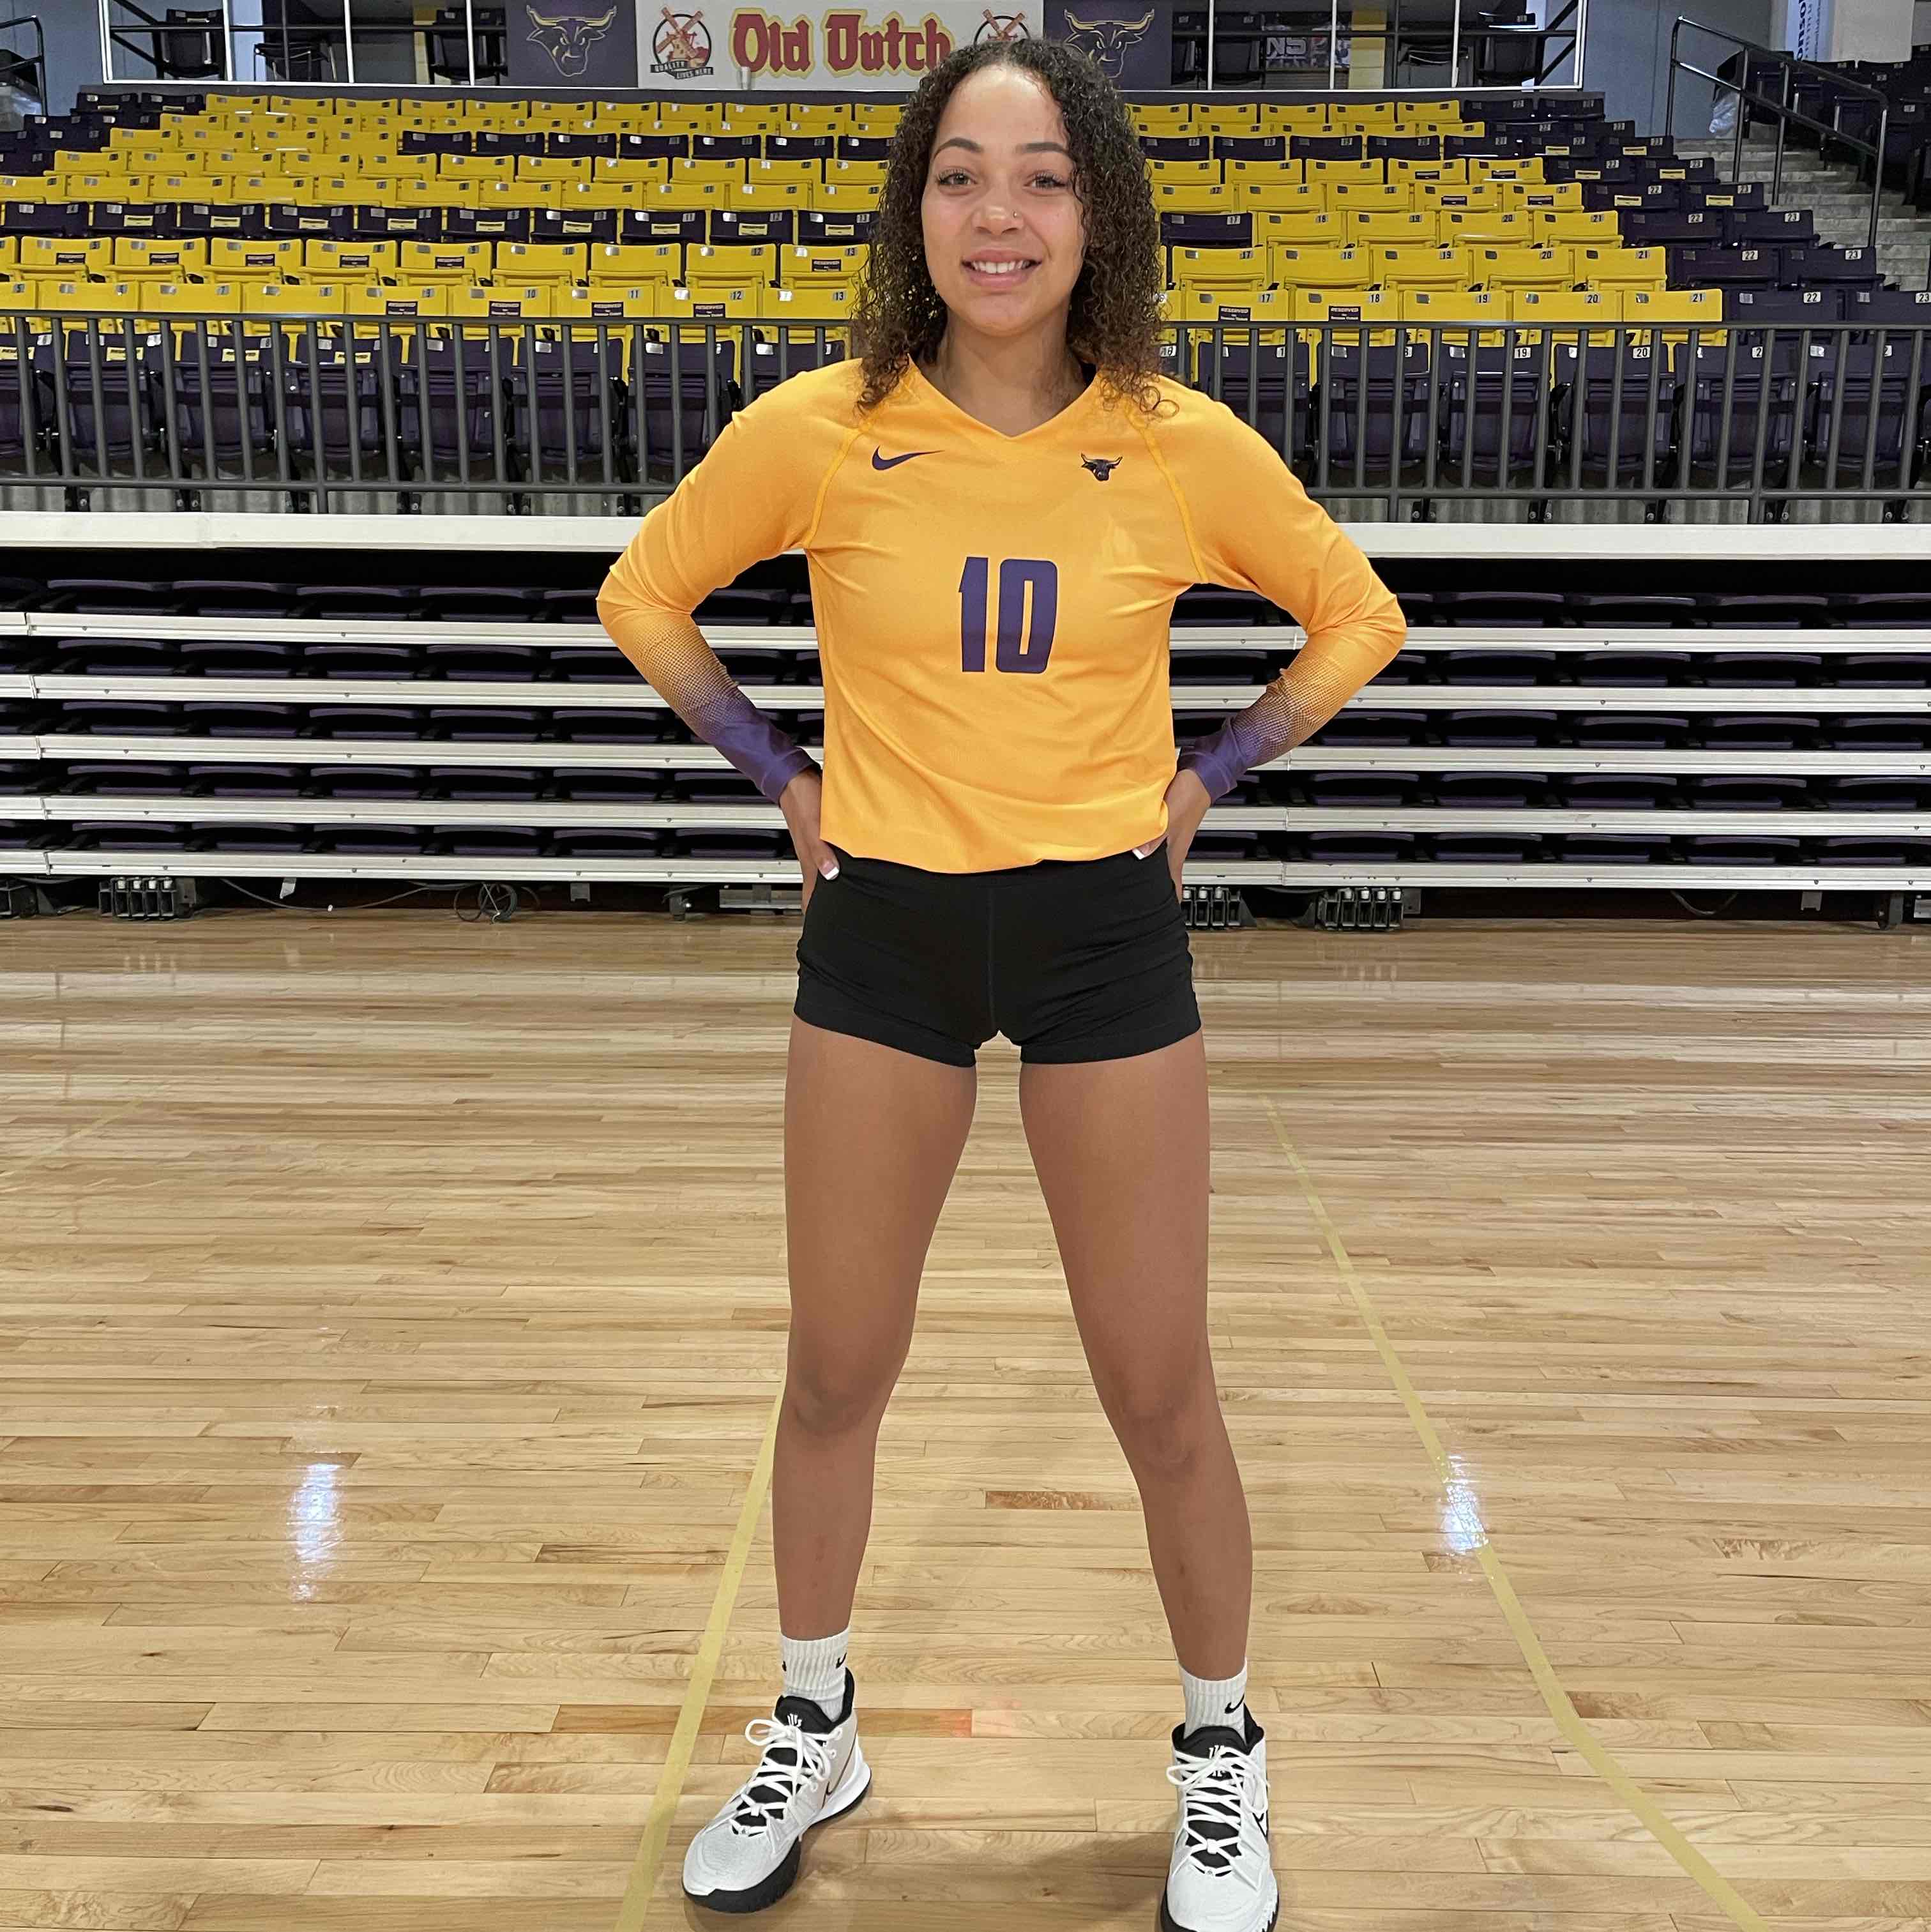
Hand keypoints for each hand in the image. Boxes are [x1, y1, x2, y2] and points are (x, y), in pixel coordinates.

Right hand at [779, 769, 838, 915]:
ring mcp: (817, 850)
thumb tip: (832, 875)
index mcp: (810, 862)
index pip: (810, 898)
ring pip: (825, 878)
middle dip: (825, 909)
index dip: (814, 917)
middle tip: (839, 924)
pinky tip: (847, 870)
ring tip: (845, 903)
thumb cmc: (805, 801)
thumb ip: (822, 853)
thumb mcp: (816, 828)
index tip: (822, 934)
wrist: (796, 779)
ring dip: (832, 891)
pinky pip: (830, 862)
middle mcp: (813, 860)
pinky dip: (837, 871)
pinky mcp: (822, 839)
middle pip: (817, 892)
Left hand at [1134, 769, 1211, 901]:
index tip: (1165, 922)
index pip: (1174, 886)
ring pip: (1157, 865)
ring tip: (1138, 889)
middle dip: (1156, 896)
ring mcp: (1168, 840)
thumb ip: (1154, 836)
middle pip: (1164, 879)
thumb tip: (1139, 856)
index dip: (1171, 905)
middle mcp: (1171, 849)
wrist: (1199, 774)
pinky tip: (1134, 853)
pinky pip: (1152, 849)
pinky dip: (1144, 855)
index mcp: (1174, 852)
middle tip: (1144, 910)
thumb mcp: (1169, 816)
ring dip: (1150, 877)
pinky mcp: (1164, 828)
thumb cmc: (1189, 794)